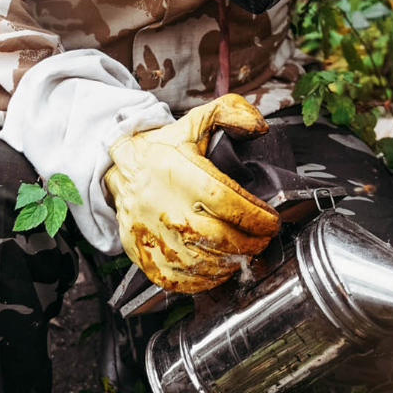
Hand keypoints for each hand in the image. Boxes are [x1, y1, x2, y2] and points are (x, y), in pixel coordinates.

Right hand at [104, 94, 279, 292]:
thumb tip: (260, 127)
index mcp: (181, 173)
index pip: (227, 201)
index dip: (255, 216)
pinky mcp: (144, 256)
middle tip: (264, 240)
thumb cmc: (164, 148)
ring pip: (201, 262)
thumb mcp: (196, 120)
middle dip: (250, 243)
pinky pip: (178, 279)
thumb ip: (231, 112)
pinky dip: (204, 280)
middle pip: (218, 238)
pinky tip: (220, 270)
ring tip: (246, 253)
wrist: (121, 170)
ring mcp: (152, 235)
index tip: (272, 221)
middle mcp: (165, 207)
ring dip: (231, 262)